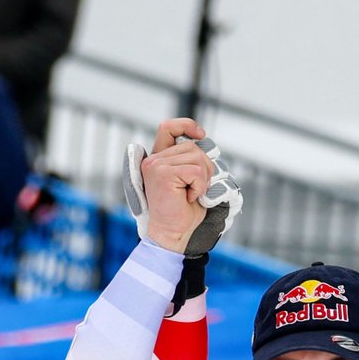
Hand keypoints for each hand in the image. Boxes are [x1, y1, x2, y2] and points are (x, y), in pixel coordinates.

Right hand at [123, 118, 235, 254]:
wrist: (173, 234)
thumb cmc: (183, 212)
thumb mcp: (189, 180)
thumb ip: (191, 160)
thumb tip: (206, 143)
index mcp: (157, 160)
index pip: (168, 127)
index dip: (186, 125)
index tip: (201, 134)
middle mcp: (152, 160)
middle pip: (192, 146)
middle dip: (205, 167)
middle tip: (198, 189)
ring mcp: (155, 166)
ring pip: (197, 157)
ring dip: (203, 179)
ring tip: (192, 194)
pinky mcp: (162, 174)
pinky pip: (196, 171)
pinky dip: (200, 186)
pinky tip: (190, 198)